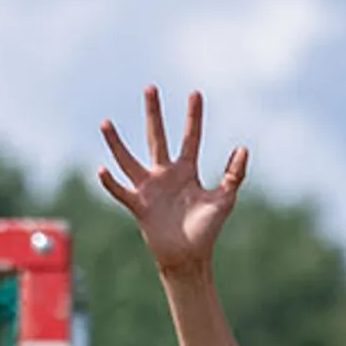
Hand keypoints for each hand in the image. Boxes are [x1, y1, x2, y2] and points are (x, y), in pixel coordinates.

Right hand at [95, 88, 249, 275]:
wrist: (189, 257)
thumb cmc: (207, 230)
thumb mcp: (224, 200)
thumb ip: (234, 175)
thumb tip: (243, 148)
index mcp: (186, 171)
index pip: (190, 138)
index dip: (194, 117)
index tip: (195, 93)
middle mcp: (165, 174)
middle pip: (157, 137)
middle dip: (154, 113)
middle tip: (150, 88)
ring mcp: (149, 188)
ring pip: (128, 160)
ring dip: (117, 143)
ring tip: (106, 123)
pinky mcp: (139, 206)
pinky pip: (121, 192)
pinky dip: (111, 183)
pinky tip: (102, 170)